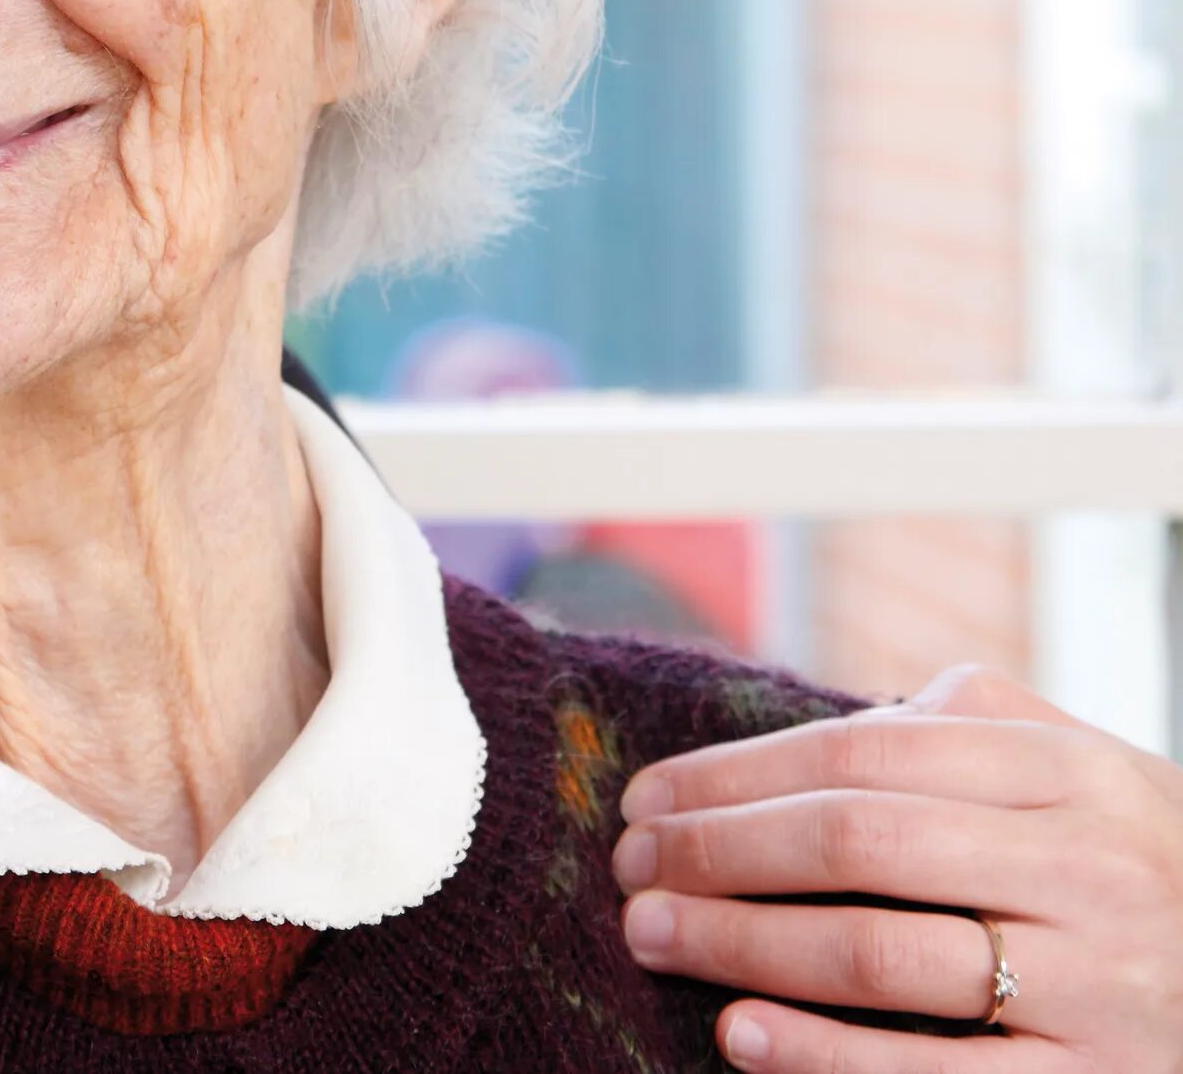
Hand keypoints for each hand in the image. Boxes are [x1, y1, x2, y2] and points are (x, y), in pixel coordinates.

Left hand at [613, 663, 1182, 1070]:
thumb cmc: (1150, 865)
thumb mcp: (1092, 772)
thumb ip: (973, 726)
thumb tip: (835, 720)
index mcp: (1072, 773)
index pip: (864, 754)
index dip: (735, 774)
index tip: (647, 796)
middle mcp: (1087, 868)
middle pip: (858, 843)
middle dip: (720, 852)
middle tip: (630, 867)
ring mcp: (1097, 985)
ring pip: (883, 955)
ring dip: (744, 945)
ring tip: (653, 936)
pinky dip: (828, 1056)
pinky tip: (742, 1035)